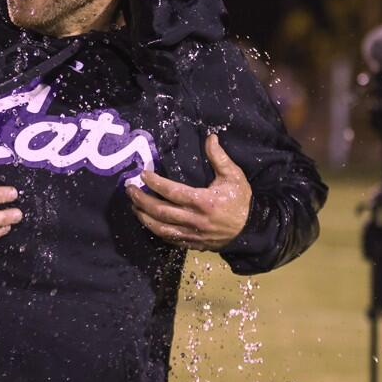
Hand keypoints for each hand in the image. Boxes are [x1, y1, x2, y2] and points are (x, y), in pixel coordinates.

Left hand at [127, 133, 251, 251]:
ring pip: (161, 228)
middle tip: (130, 190)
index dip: (155, 183)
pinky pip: (169, 238)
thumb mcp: (234, 176)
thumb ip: (220, 158)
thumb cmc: (241, 201)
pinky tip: (148, 222)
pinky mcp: (192, 243)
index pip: (172, 191)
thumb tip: (210, 137)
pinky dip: (156, 230)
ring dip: (144, 217)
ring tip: (134, 206)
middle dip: (142, 200)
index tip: (143, 174)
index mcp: (204, 201)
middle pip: (161, 211)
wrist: (252, 230)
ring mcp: (192, 234)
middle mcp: (195, 219)